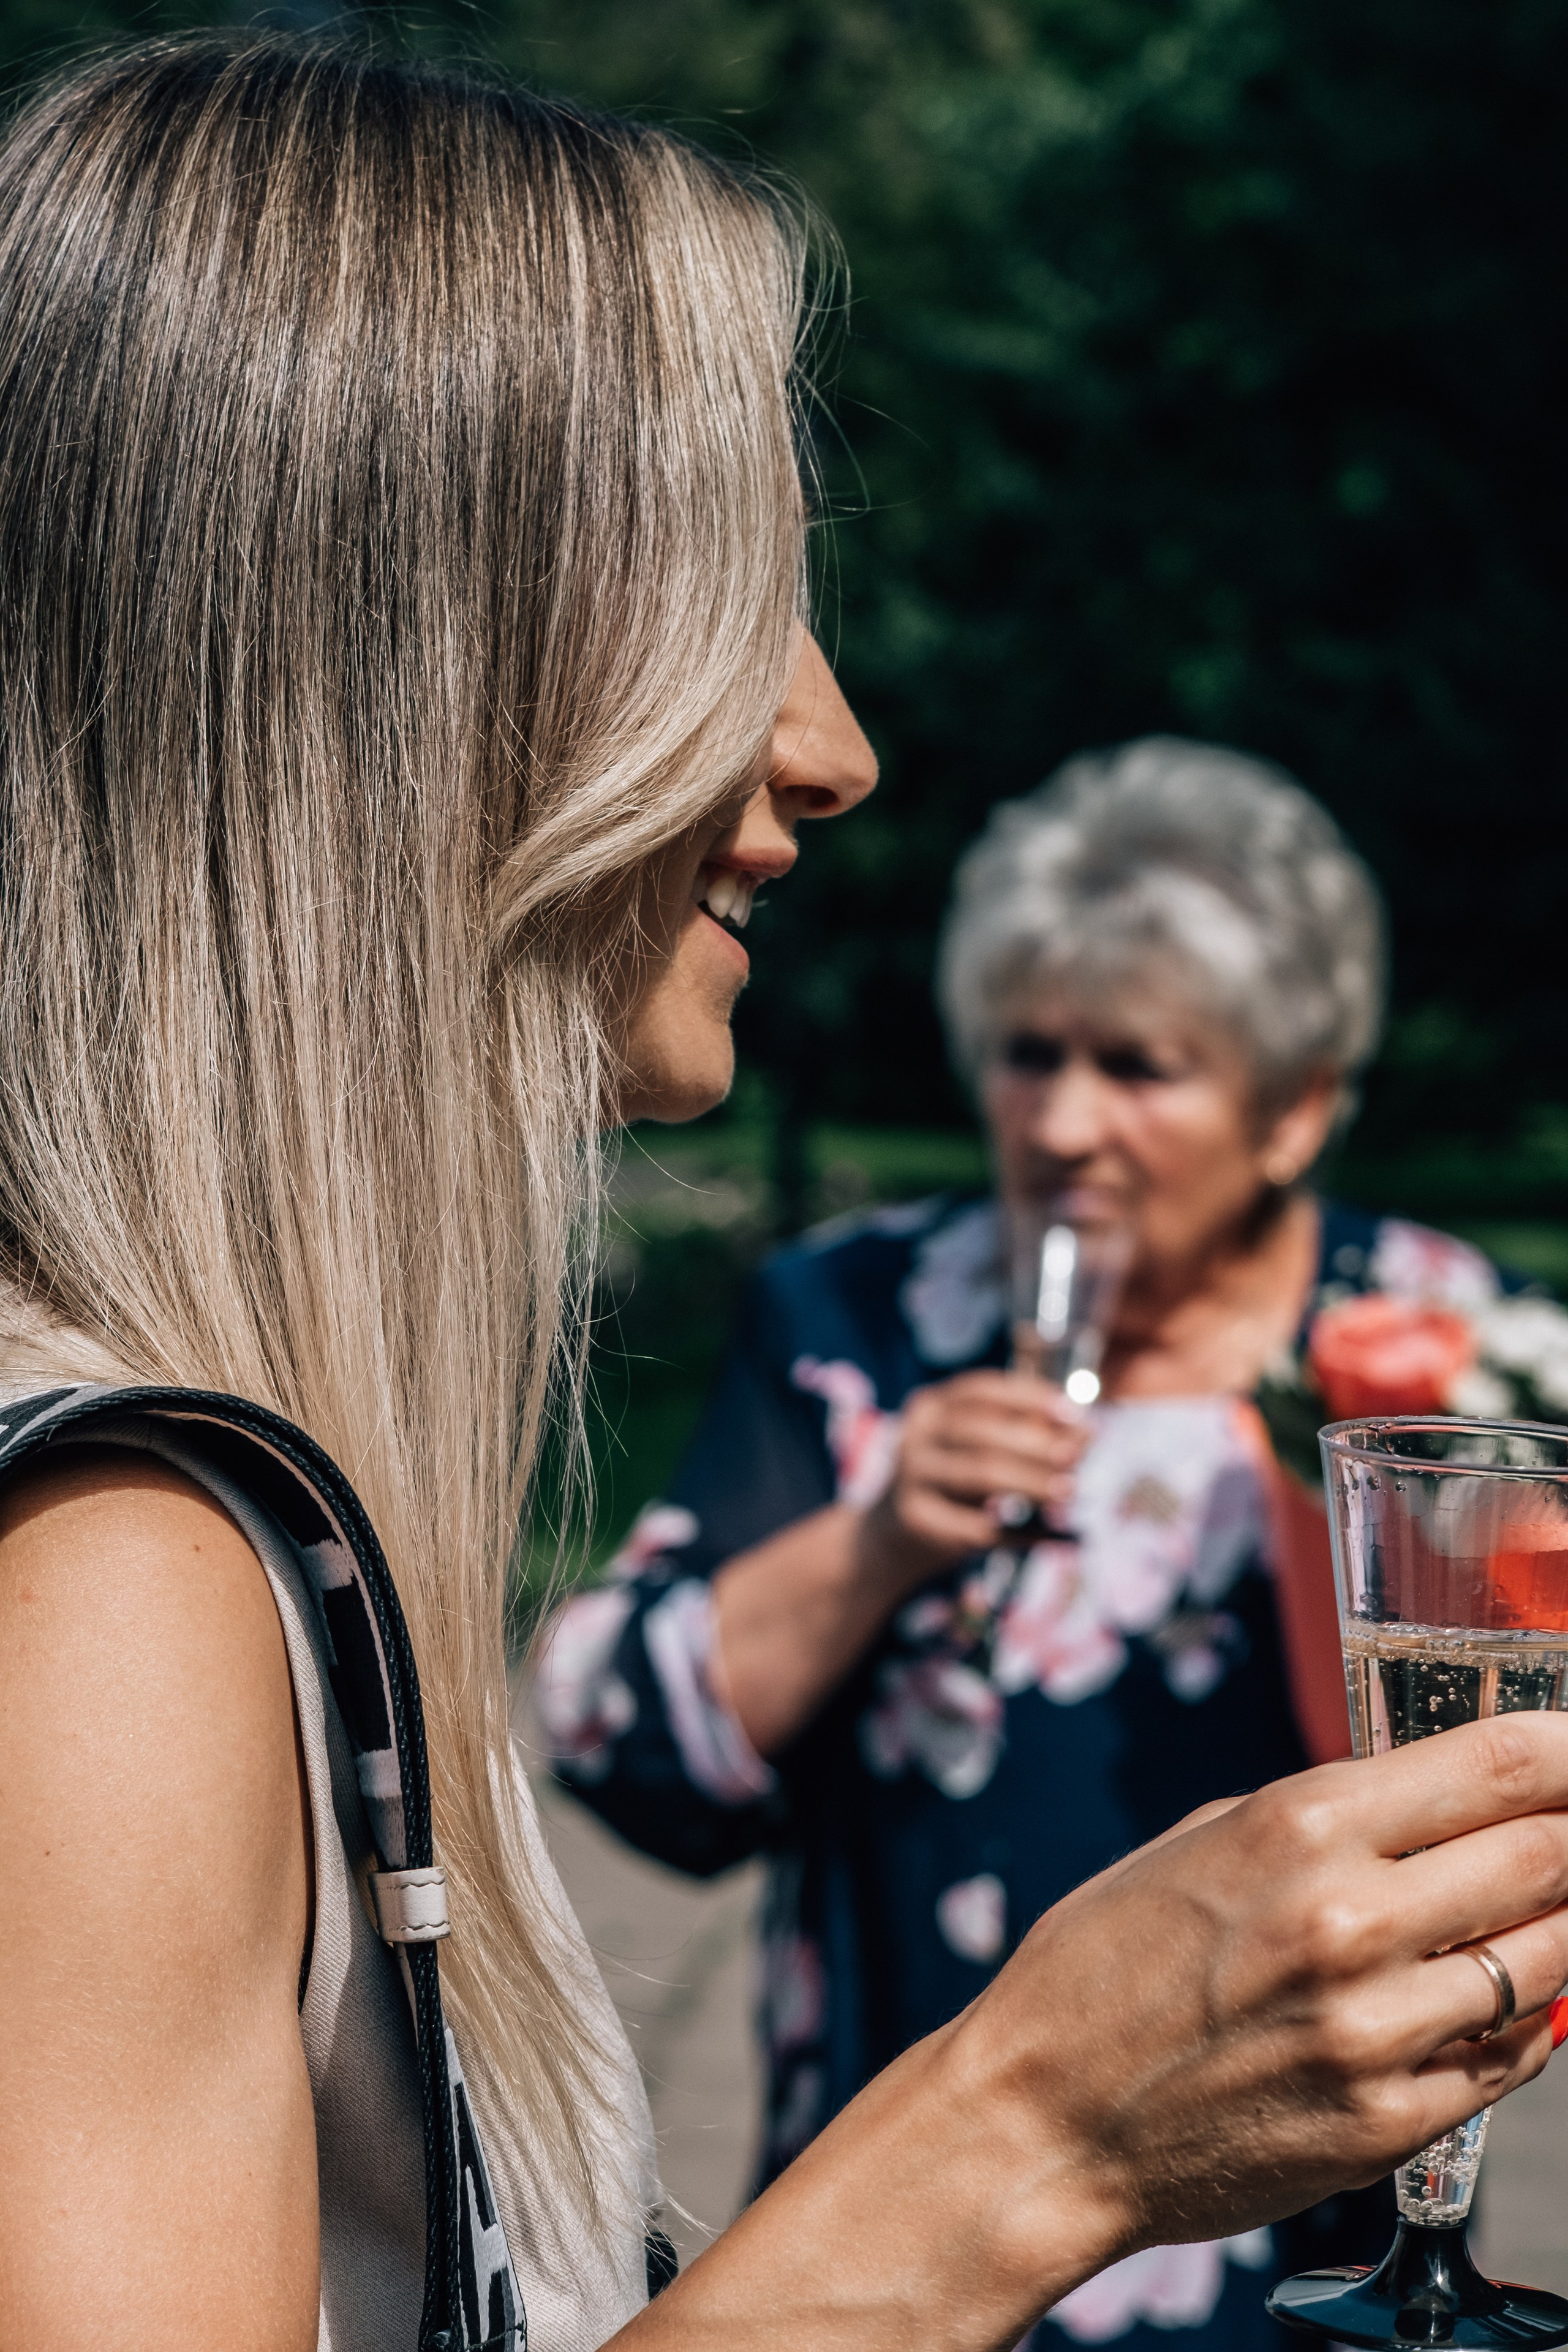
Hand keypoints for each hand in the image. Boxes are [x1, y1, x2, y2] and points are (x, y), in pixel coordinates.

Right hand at [863, 1369, 1088, 1585]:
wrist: (888, 1539)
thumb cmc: (948, 1485)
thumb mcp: (974, 1452)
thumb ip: (1021, 1437)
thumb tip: (1085, 1436)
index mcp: (930, 1407)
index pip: (982, 1390)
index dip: (1029, 1397)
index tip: (1072, 1413)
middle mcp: (915, 1436)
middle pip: (983, 1432)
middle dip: (1036, 1443)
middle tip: (1075, 1456)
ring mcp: (910, 1479)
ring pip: (981, 1474)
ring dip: (1032, 1482)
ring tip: (1069, 1491)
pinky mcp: (918, 1521)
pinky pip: (978, 1527)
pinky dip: (1021, 1531)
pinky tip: (1053, 1535)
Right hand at [958, 1711, 1567, 2273]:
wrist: (1046, 2118)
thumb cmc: (1105, 1967)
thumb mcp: (1203, 1840)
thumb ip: (1328, 1819)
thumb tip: (1435, 1802)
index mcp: (1301, 1827)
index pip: (1499, 1762)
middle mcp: (1351, 1920)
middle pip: (1547, 1854)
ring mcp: (1379, 2030)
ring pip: (1550, 1960)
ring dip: (1562, 1926)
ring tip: (1544, 1910)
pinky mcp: (1392, 2122)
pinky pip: (1512, 2057)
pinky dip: (1524, 2020)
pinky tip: (1498, 1999)